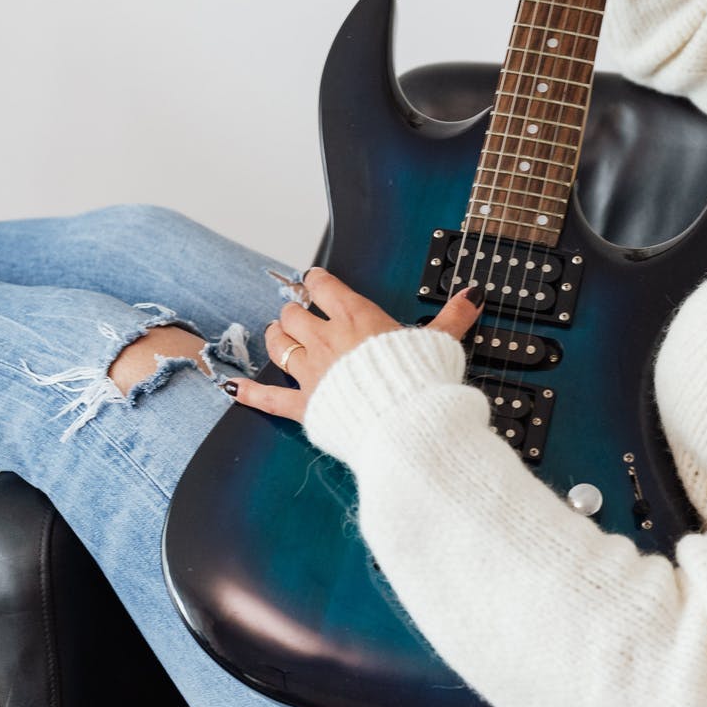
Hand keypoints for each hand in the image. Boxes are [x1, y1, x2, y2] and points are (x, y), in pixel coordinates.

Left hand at [227, 267, 484, 424]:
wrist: (406, 425)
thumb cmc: (421, 382)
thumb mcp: (441, 342)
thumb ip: (453, 317)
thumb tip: (473, 294)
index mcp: (357, 318)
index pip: (323, 286)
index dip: (316, 281)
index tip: (315, 281)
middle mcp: (327, 340)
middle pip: (294, 314)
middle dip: (295, 311)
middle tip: (299, 313)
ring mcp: (311, 373)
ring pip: (278, 345)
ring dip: (276, 338)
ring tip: (278, 335)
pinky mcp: (305, 406)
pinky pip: (267, 397)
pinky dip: (249, 392)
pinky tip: (233, 386)